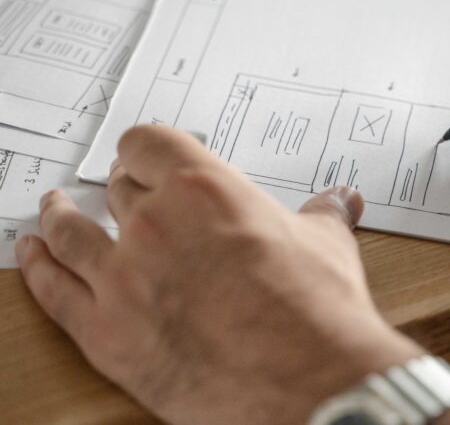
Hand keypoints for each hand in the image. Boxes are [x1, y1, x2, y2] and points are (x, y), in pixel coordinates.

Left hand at [14, 125, 421, 424]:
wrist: (306, 380)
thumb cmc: (314, 311)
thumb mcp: (326, 245)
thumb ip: (324, 215)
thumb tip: (341, 201)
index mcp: (204, 189)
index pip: (148, 145)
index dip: (143, 150)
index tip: (143, 157)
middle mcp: (154, 223)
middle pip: (115, 189)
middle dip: (119, 189)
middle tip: (120, 192)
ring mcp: (122, 278)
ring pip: (70, 233)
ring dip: (59, 219)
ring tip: (54, 212)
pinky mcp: (106, 332)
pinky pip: (54, 290)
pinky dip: (38, 268)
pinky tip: (32, 256)